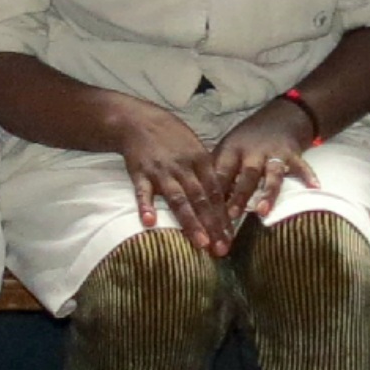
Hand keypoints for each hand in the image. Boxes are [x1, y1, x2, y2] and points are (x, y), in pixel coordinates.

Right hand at [107, 98, 231, 252]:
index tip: (230, 238)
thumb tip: (221, 197)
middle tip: (221, 249)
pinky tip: (149, 222)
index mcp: (201, 161)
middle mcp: (184, 168)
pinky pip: (143, 191)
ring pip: (178, 199)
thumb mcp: (195, 147)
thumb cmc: (170, 136)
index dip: (223, 217)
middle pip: (201, 201)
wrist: (139, 120)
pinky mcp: (140, 173)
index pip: (216, 194)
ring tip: (199, 242)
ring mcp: (162, 171)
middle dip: (213, 226)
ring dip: (190, 222)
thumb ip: (207, 172)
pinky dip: (146, 206)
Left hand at [211, 97, 320, 224]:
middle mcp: (252, 152)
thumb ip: (216, 173)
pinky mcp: (292, 154)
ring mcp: (273, 153)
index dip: (214, 194)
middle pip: (246, 176)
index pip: (221, 174)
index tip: (207, 215)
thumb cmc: (247, 141)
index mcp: (232, 151)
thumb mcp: (227, 150)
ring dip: (267, 193)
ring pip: (271, 174)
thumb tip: (198, 203)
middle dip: (239, 196)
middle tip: (232, 216)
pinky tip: (314, 187)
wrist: (279, 118)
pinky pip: (300, 166)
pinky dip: (308, 176)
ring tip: (263, 211)